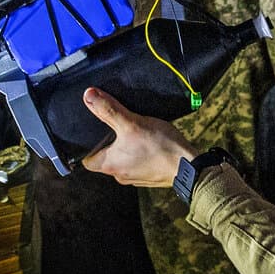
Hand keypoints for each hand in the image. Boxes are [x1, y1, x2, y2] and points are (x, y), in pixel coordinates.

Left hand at [80, 89, 196, 187]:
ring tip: (133, 131)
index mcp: (109, 165)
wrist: (189, 166)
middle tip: (115, 125)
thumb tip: (88, 96)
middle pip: (105, 157)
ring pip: (123, 159)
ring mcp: (135, 177)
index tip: (93, 131)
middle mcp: (119, 175)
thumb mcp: (131, 123)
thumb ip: (108, 110)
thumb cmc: (159, 147)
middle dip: (108, 142)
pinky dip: (140, 152)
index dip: (87, 144)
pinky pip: (138, 162)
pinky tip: (148, 141)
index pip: (86, 158)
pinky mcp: (149, 175)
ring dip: (126, 146)